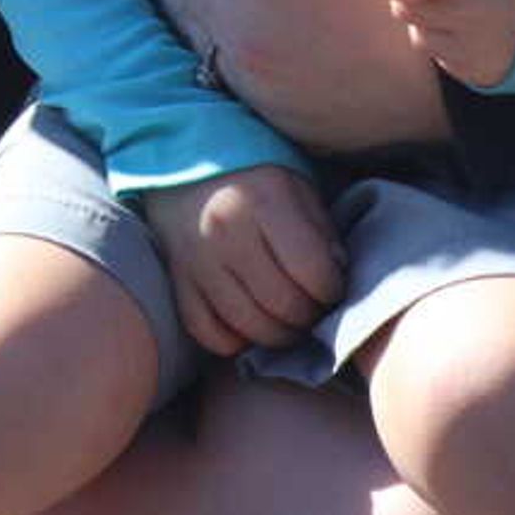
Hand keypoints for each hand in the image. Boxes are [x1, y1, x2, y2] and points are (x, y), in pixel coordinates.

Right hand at [140, 165, 342, 357]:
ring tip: (289, 320)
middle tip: (314, 309)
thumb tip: (336, 277)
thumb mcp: (298, 191)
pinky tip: (251, 323)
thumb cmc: (256, 185)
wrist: (186, 173)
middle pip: (283, 304)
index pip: (311, 271)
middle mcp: (225, 232)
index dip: (332, 289)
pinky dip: (237, 340)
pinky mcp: (178, 285)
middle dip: (309, 316)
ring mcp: (197, 261)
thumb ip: (323, 233)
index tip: (333, 287)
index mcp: (262, 201)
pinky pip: (212, 335)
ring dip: (279, 334)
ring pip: (250, 326)